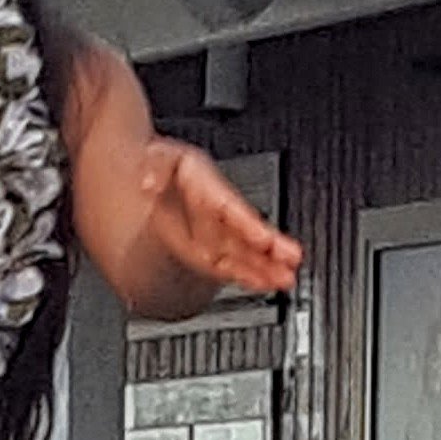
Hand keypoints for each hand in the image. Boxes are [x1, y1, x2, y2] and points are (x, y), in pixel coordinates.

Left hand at [131, 142, 304, 303]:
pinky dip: (249, 276)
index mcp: (212, 191)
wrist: (158, 177)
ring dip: (266, 267)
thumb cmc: (165, 164)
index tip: (264, 238)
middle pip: (249, 234)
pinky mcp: (210, 252)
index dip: (249, 225)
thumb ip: (156, 166)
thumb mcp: (158, 155)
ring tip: (287, 279)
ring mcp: (218, 235)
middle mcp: (221, 216)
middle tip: (293, 259)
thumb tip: (148, 182)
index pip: (233, 209)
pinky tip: (266, 284)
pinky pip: (232, 267)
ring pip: (245, 254)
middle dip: (271, 248)